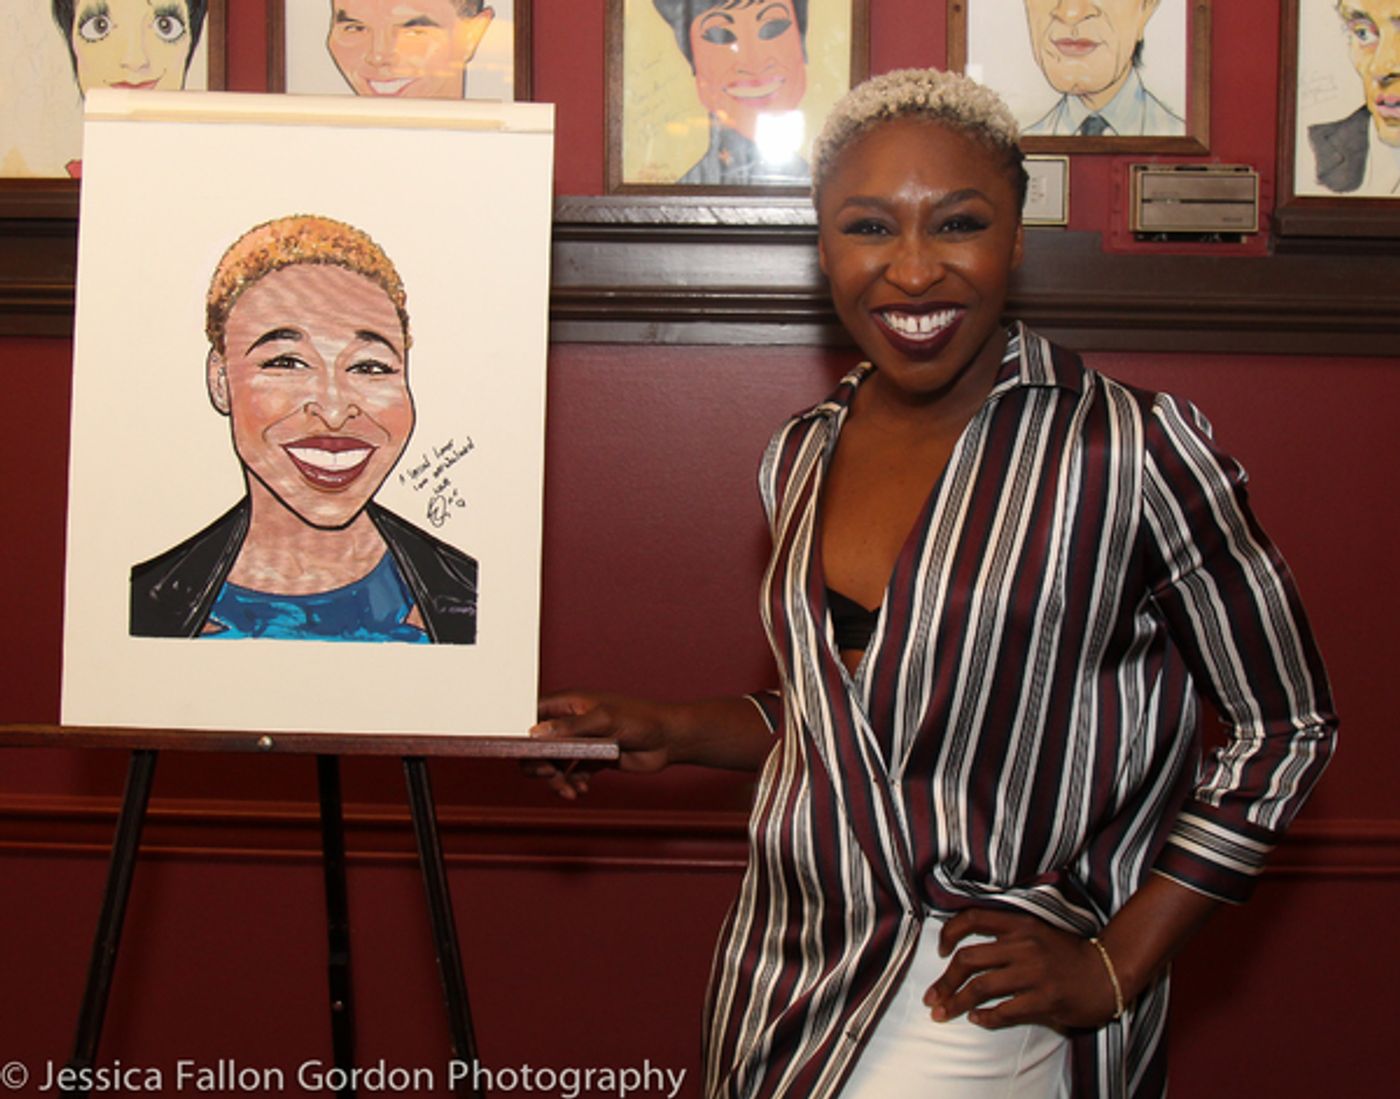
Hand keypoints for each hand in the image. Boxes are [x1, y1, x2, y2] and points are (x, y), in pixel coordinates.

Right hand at [527, 692, 677, 798]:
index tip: (523, 753)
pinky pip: (571, 773)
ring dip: (556, 779)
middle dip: (539, 764)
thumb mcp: (604, 720)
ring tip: (570, 790)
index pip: (533, 715)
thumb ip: (570, 728)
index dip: (522, 734)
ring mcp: (581, 742)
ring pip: (553, 763)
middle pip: (538, 745)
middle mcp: (572, 722)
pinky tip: (582, 789)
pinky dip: (571, 783)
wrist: (668, 740)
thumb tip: (537, 733)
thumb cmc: (642, 719)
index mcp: (570, 704)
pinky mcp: (593, 759)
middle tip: (551, 775)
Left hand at [922, 909, 1118, 1030]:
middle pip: (969, 959)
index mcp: (1020, 924)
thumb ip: (1006, 936)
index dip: (950, 933)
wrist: (1108, 972)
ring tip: (943, 1012)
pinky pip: (1005, 1010)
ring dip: (956, 1002)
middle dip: (945, 981)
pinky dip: (985, 1017)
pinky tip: (977, 1018)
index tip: (941, 951)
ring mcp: (1035, 972)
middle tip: (932, 997)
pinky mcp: (1046, 999)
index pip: (973, 918)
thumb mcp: (1037, 932)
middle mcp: (1024, 945)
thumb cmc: (1067, 954)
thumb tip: (965, 948)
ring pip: (981, 987)